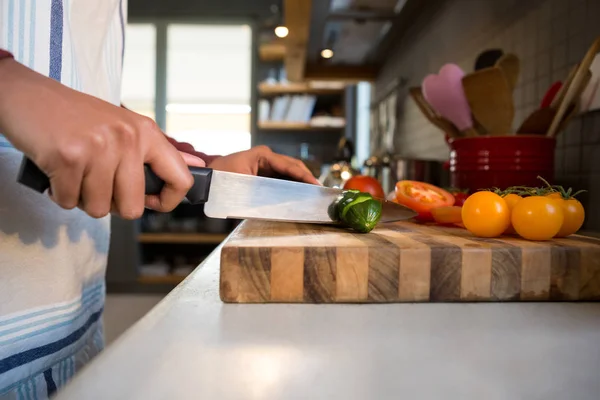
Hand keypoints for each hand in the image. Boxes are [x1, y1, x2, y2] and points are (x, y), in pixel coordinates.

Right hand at [0, 58, 201, 218]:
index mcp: (146, 133)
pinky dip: (60, 194)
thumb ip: (157, 151)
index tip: (152, 202)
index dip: (168, 201)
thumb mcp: (124, 125)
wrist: (27, 95)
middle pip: (133, 206)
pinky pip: (69, 201)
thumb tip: (197, 164)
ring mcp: (99, 148)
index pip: (181, 178)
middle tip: (97, 184)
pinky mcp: (69, 157)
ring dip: (82, 198)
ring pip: (99, 208)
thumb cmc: (75, 116)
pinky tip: (58, 172)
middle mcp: (127, 139)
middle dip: (112, 205)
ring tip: (75, 173)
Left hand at [208, 145, 318, 184]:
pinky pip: (281, 178)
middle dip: (306, 178)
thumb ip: (263, 192)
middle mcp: (266, 157)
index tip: (316, 186)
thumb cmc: (220, 181)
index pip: (289, 165)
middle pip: (293, 167)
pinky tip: (299, 195)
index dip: (305, 176)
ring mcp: (265, 164)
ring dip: (300, 182)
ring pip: (289, 172)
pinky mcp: (262, 172)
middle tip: (319, 192)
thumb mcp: (242, 186)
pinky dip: (291, 185)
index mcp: (263, 155)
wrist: (205, 182)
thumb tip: (281, 201)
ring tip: (313, 194)